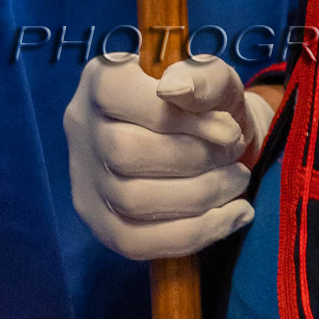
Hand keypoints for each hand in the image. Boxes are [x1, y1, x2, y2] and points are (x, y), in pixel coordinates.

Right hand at [64, 53, 273, 261]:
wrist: (212, 141)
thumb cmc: (207, 103)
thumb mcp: (212, 77)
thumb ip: (200, 76)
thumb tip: (174, 89)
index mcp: (101, 78)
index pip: (121, 96)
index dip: (178, 117)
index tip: (229, 129)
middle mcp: (81, 127)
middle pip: (124, 153)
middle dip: (193, 159)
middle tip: (235, 153)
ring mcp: (85, 179)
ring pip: (131, 201)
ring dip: (199, 196)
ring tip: (236, 181)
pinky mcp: (100, 223)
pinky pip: (136, 242)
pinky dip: (194, 233)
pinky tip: (232, 216)